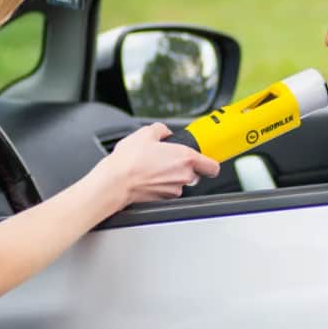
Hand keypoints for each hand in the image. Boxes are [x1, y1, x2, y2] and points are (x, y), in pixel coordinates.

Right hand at [99, 122, 220, 204]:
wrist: (115, 182)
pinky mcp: (163, 198)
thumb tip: (164, 132)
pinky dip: (161, 184)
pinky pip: (168, 189)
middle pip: (195, 173)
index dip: (210, 163)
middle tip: (169, 159)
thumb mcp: (146, 132)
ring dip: (171, 175)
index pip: (213, 166)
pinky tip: (148, 176)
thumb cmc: (129, 161)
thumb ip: (162, 130)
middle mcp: (184, 176)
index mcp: (185, 158)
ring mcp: (174, 189)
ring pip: (180, 181)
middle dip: (185, 166)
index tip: (206, 160)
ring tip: (153, 167)